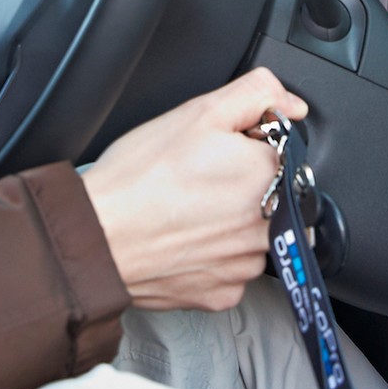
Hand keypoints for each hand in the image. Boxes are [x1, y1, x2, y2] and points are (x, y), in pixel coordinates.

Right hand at [79, 68, 307, 312]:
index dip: (248, 147)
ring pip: (252, 237)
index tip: (217, 152)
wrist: (96, 236)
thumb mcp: (199, 112)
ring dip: (232, 224)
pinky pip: (229, 269)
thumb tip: (291, 105)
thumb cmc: (139, 178)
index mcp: (269, 177)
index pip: (281, 154)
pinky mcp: (222, 294)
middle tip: (198, 180)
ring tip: (188, 210)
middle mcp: (266, 227)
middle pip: (272, 197)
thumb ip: (256, 94)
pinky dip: (212, 256)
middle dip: (243, 187)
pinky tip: (184, 240)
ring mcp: (245, 266)